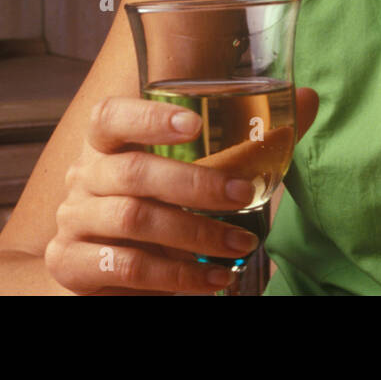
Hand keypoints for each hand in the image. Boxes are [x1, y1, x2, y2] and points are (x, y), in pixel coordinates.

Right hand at [44, 87, 318, 294]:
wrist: (106, 268)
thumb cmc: (157, 207)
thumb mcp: (190, 174)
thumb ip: (246, 139)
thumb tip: (308, 98)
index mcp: (106, 143)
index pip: (112, 117)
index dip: (149, 117)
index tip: (194, 123)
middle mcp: (84, 177)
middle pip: (134, 173)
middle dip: (195, 185)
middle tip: (242, 197)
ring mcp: (74, 221)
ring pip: (135, 221)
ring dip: (196, 237)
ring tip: (241, 247)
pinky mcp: (72, 265)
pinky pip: (127, 268)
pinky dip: (177, 277)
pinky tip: (212, 281)